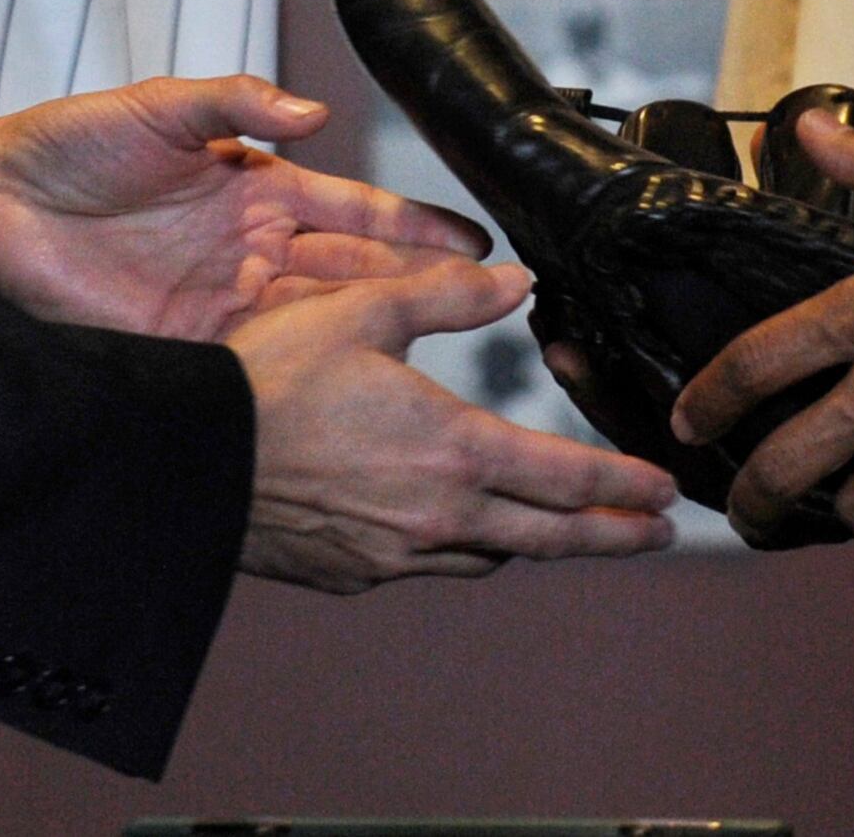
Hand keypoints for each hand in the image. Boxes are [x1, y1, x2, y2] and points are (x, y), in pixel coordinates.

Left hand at [0, 74, 486, 342]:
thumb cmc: (67, 144)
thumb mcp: (161, 105)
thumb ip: (239, 100)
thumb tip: (314, 109)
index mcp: (255, 187)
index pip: (354, 211)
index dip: (414, 226)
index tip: (474, 243)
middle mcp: (252, 249)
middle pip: (355, 274)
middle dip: (421, 287)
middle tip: (489, 305)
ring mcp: (225, 302)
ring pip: (322, 323)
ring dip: (379, 335)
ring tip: (443, 350)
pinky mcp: (189, 346)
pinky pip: (264, 361)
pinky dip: (310, 373)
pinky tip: (357, 385)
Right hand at [233, 259, 678, 590]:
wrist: (188, 463)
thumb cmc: (269, 381)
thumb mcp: (361, 309)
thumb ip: (447, 293)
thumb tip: (516, 280)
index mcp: (453, 449)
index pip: (567, 478)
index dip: (623, 486)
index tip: (664, 492)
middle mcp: (438, 515)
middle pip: (550, 535)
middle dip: (612, 534)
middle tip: (656, 533)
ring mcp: (396, 553)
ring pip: (491, 556)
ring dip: (538, 544)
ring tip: (564, 531)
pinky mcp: (355, 573)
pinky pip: (431, 565)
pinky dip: (464, 550)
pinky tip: (460, 533)